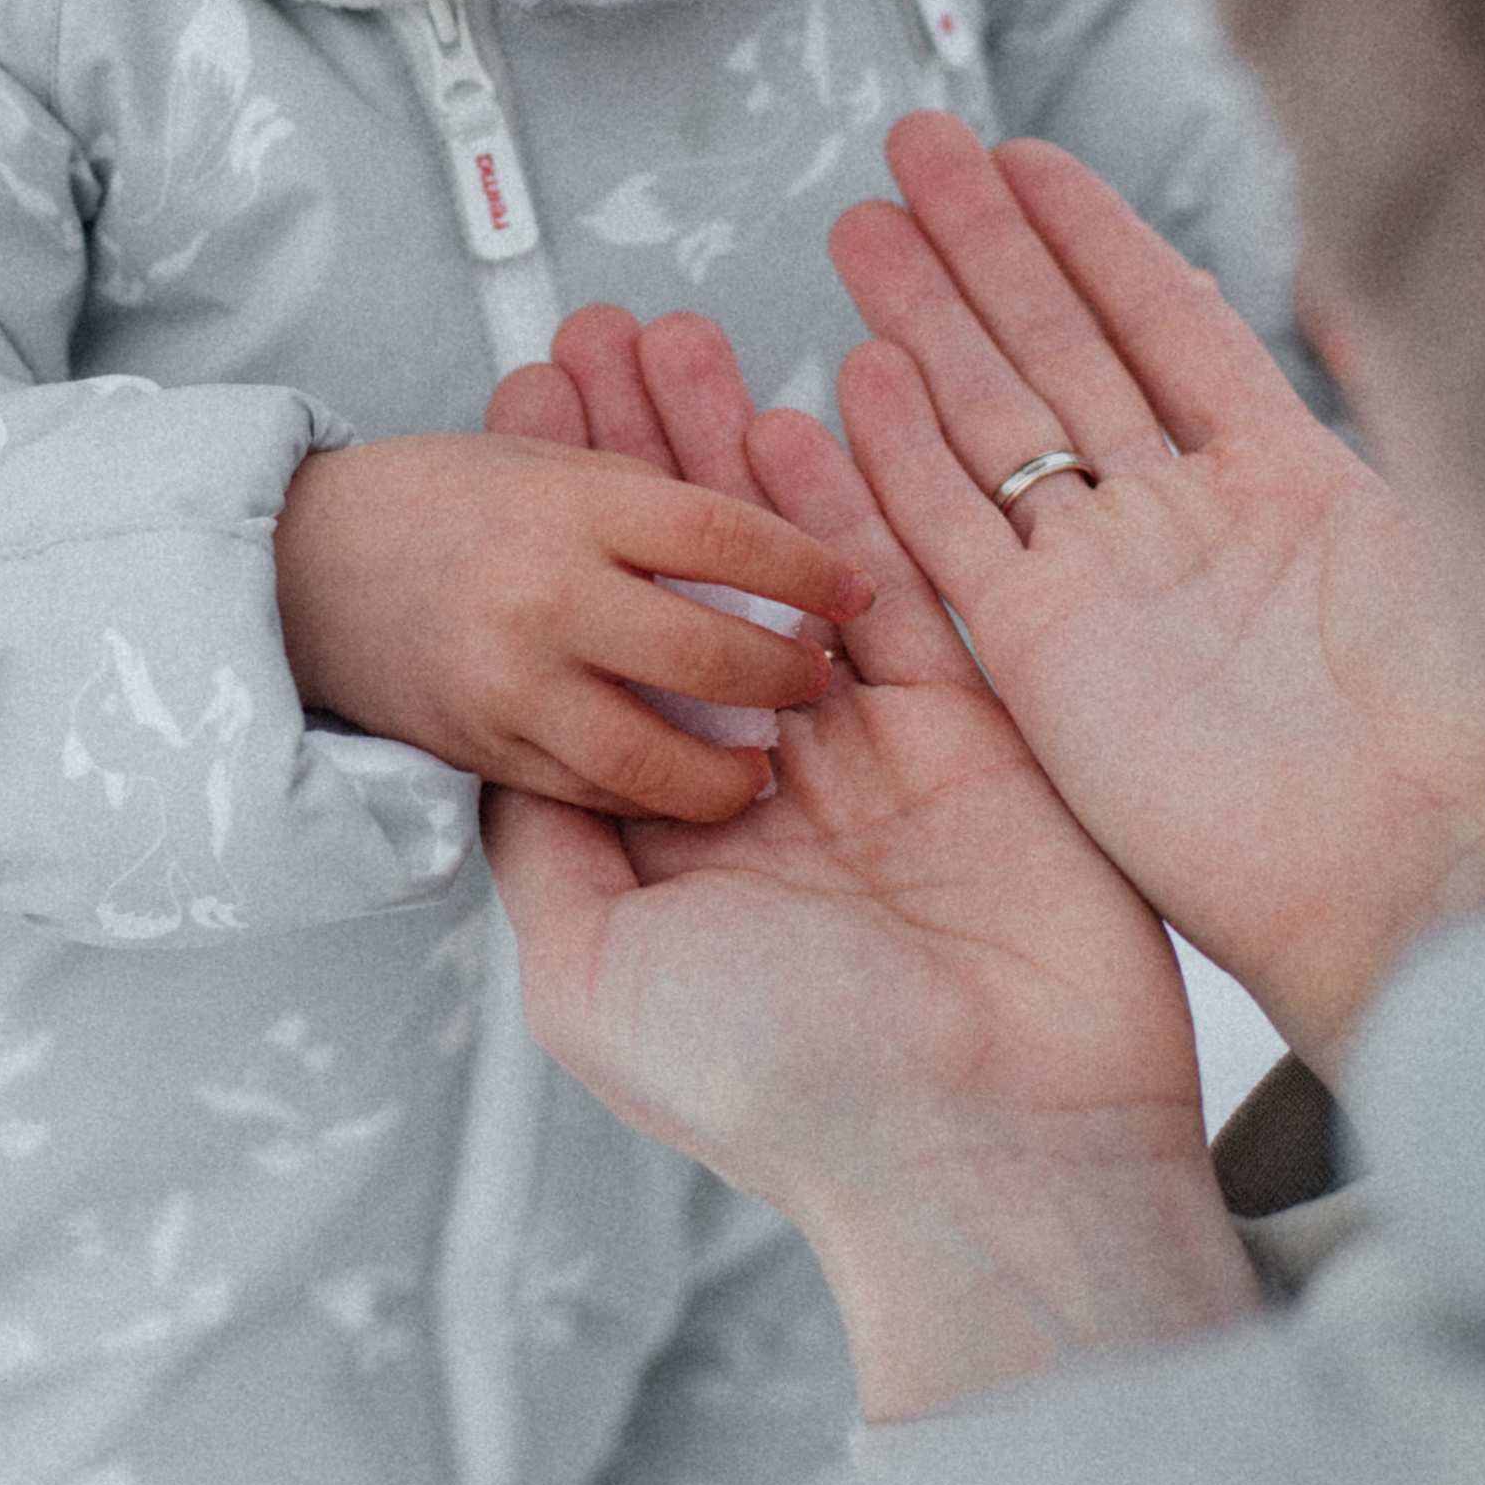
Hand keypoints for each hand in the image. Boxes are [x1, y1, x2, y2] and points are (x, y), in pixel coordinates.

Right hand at [272, 429, 866, 823]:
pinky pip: (592, 792)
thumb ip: (660, 508)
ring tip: (764, 760)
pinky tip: (690, 787)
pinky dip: (652, 798)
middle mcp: (545, 597)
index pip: (725, 536)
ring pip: (654, 753)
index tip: (852, 589)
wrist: (304, 568)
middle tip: (818, 679)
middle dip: (786, 675)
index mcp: (572, 507)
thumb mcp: (556, 469)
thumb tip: (780, 550)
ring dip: (727, 767)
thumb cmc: (441, 507)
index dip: (808, 569)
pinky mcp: (484, 753)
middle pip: (707, 652)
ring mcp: (512, 684)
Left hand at [483, 307, 1258, 1418]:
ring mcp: (871, 755)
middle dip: (635, 466)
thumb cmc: (791, 1091)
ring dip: (727, 452)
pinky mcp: (971, 729)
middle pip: (681, 588)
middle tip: (590, 346)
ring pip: (781, 567)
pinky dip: (852, 495)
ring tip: (674, 336)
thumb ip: (541, 848)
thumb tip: (492, 753)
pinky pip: (899, 584)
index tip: (517, 436)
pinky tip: (805, 405)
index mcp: (670, 849)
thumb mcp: (597, 982)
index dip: (553, 543)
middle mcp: (765, 790)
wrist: (992, 1148)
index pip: (593, 659)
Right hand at [831, 118, 1484, 1077]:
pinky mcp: (1045, 663)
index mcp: (1288, 480)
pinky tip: (863, 377)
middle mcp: (1186, 525)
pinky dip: (903, 462)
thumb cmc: (1473, 723)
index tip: (1029, 157)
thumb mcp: (1452, 514)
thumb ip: (1390, 390)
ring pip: (995, 425)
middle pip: (1060, 352)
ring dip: (928, 322)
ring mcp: (1112, 589)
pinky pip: (953, 542)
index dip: (1094, 232)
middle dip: (985, 245)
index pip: (1166, 319)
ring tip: (869, 226)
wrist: (1424, 880)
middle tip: (916, 151)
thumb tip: (1367, 278)